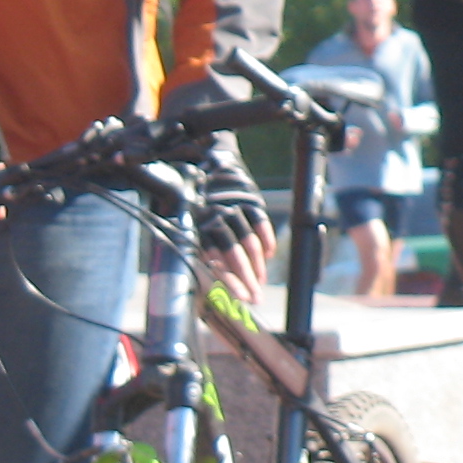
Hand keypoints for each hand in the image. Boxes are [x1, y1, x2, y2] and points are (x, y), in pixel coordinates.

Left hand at [194, 152, 274, 302]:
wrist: (213, 163)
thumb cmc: (200, 200)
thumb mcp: (194, 220)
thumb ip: (204, 245)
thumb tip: (217, 276)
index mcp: (199, 226)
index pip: (215, 260)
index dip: (229, 280)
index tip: (240, 298)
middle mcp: (215, 218)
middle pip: (233, 254)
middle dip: (246, 279)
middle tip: (255, 298)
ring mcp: (234, 208)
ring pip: (248, 241)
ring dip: (257, 265)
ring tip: (261, 281)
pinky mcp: (251, 199)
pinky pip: (261, 223)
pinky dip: (266, 240)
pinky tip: (268, 256)